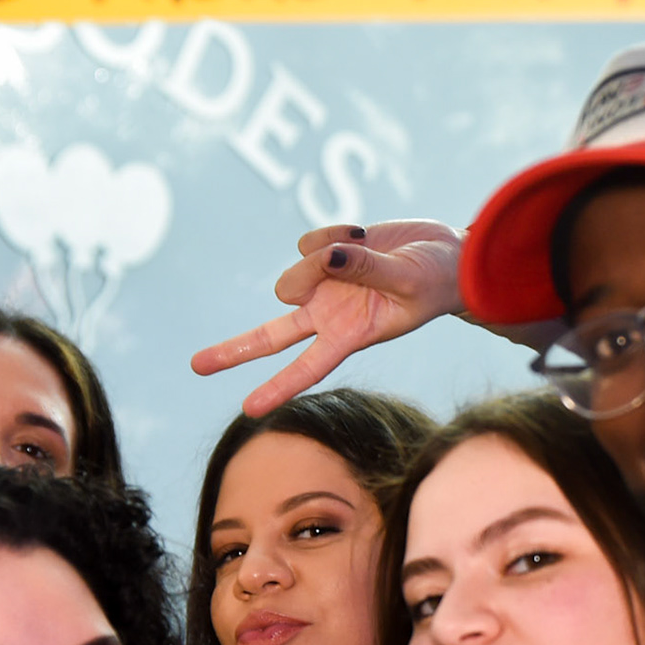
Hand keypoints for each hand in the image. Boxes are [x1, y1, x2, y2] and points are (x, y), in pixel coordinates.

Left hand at [191, 221, 463, 416]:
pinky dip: (334, 233)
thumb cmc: (437, 279)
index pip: (308, 368)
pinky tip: (362, 236)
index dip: (278, 388)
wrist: (449, 255)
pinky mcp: (324, 255)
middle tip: (195, 366)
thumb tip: (323, 257)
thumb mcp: (407, 279)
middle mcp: (329, 316)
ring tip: (362, 248)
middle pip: (272, 336)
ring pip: (295, 271)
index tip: (248, 411)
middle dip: (234, 350)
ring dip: (323, 255)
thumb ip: (363, 269)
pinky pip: (309, 240)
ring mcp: (324, 286)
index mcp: (351, 336)